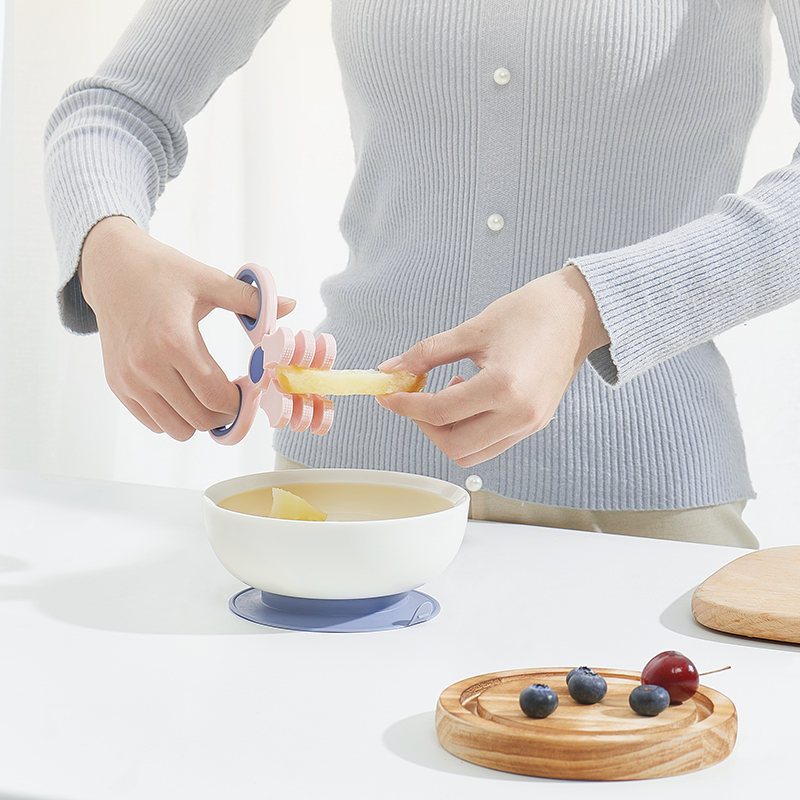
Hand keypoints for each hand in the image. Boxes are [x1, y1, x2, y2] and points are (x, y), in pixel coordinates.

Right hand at [79, 216, 295, 439]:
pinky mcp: (117, 385)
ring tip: (209, 394)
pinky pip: (154, 423)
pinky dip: (175, 417)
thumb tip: (290, 305)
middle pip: (200, 419)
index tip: (250, 387)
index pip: (216, 396)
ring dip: (200, 419)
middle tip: (235, 394)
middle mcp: (147, 365)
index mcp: (173, 339)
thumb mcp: (209, 280)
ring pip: (177, 429)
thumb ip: (252, 300)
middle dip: (226, 413)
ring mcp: (129, 379)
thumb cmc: (162, 272)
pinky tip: (185, 392)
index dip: (241, 401)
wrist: (111, 267)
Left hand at [376, 265, 609, 466]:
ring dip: (448, 432)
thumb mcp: (471, 329)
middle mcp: (519, 414)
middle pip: (454, 446)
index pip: (440, 412)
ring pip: (472, 454)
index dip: (406, 406)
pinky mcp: (535, 425)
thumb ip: (427, 353)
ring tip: (447, 395)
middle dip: (425, 425)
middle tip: (416, 398)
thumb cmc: (529, 313)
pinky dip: (470, 431)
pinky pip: (491, 445)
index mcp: (503, 387)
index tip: (389, 395)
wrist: (577, 313)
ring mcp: (529, 424)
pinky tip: (469, 398)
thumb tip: (391, 370)